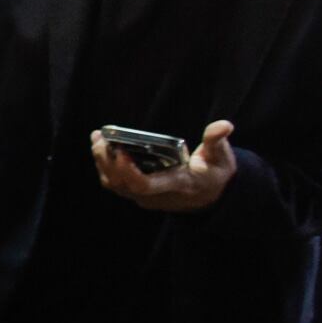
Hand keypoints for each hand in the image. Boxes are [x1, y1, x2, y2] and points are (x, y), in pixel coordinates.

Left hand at [92, 120, 237, 212]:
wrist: (210, 196)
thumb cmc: (214, 174)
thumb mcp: (221, 158)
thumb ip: (217, 141)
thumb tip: (223, 125)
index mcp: (175, 185)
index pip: (144, 185)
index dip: (128, 171)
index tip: (120, 150)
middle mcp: (155, 195)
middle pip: (122, 184)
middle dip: (107, 160)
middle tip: (100, 137)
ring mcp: (144, 197)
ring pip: (115, 184)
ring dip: (102, 161)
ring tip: (98, 137)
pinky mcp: (138, 193)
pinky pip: (115, 183)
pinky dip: (105, 165)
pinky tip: (101, 145)